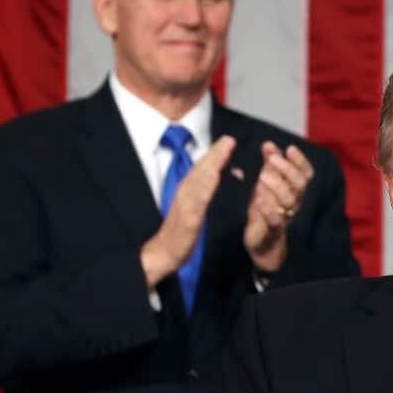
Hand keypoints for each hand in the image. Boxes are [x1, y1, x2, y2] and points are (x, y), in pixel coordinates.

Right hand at [140, 136, 235, 286]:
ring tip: (223, 151)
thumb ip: (204, 192)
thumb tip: (219, 177)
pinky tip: (214, 179)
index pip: (202, 169)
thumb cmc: (181, 232)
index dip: (215, 154)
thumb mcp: (195, 209)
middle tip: (229, 139)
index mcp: (188, 191)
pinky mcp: (188, 220)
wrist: (163, 253)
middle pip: (201, 170)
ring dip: (211, 165)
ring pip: (198, 181)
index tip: (228, 140)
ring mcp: (185, 206)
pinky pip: (197, 202)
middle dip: (215, 154)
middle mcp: (185, 194)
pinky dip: (205, 189)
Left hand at [244, 141, 314, 272]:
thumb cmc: (266, 211)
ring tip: (262, 177)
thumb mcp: (266, 185)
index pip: (306, 174)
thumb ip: (269, 166)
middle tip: (272, 159)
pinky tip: (259, 200)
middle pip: (299, 185)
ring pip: (289, 200)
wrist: (263, 244)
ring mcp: (285, 217)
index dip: (300, 161)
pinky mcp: (273, 230)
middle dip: (287, 169)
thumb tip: (269, 145)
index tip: (289, 149)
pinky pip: (275, 220)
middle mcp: (294, 203)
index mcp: (295, 191)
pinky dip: (268, 209)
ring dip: (277, 186)